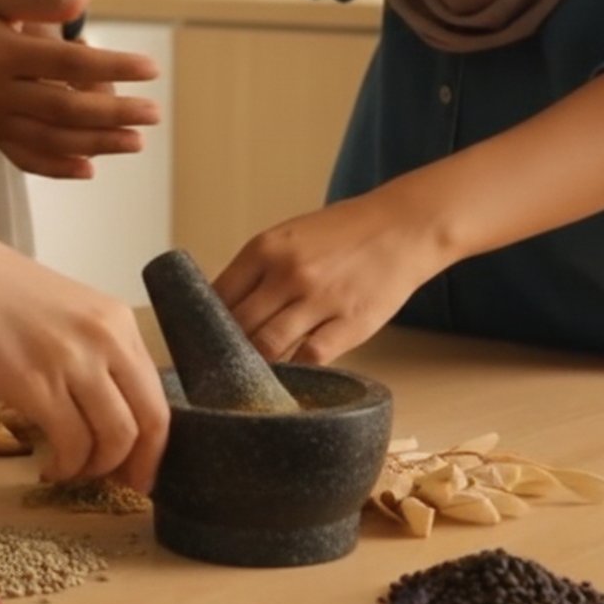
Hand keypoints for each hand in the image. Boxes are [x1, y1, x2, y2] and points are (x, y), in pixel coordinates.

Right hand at [0, 0, 160, 178]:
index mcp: (2, 54)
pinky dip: (57, 168)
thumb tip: (82, 1)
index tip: (151, 68)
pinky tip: (89, 169)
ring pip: (50, 141)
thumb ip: (37, 2)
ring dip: (96, 145)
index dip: (113, 67)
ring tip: (135, 141)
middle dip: (113, 114)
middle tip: (154, 113)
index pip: (67, 64)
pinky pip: (25, 158)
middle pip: (64, 110)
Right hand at [0, 228, 170, 490]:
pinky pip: (71, 443)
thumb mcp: (63, 310)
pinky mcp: (36, 385)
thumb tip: (104, 403)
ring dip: (97, 468)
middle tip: (119, 486)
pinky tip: (49, 467)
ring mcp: (73, 362)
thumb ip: (90, 349)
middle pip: (149, 422)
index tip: (139, 468)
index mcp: (116, 320)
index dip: (154, 444)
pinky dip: (66, 466)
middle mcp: (106, 340)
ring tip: (73, 471)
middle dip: (138, 465)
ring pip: (114, 438)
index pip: (157, 395)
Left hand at [212, 185, 454, 365]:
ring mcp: (320, 299)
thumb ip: (258, 270)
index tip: (200, 342)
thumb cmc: (343, 234)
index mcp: (266, 248)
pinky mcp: (351, 324)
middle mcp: (288, 273)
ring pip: (268, 347)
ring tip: (251, 376)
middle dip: (225, 351)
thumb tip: (222, 311)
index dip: (204, 325)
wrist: (403, 227)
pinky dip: (295, 371)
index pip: (217, 297)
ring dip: (256, 365)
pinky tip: (290, 374)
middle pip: (239, 326)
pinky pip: (310, 358)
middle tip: (221, 368)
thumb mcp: (290, 236)